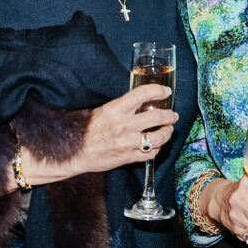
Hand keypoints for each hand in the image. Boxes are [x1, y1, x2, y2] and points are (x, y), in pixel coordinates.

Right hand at [17, 84, 176, 184]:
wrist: (75, 153)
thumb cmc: (88, 130)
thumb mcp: (102, 111)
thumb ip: (122, 106)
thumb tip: (141, 100)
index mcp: (115, 110)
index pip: (142, 94)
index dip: (158, 90)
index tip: (166, 91)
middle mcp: (123, 126)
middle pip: (156, 117)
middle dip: (169, 114)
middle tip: (173, 114)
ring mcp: (127, 143)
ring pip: (158, 137)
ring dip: (167, 132)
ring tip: (168, 129)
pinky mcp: (128, 158)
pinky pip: (151, 154)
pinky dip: (157, 148)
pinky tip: (156, 144)